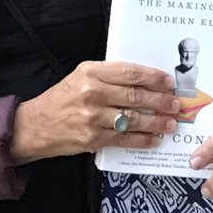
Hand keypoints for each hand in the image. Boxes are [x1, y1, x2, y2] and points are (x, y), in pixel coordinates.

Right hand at [10, 61, 181, 163]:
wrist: (35, 125)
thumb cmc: (62, 98)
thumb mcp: (81, 76)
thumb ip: (109, 75)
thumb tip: (143, 81)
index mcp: (91, 72)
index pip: (130, 73)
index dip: (153, 77)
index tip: (169, 82)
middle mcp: (92, 92)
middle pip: (135, 96)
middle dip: (160, 100)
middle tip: (176, 103)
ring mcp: (92, 117)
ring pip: (133, 119)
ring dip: (156, 122)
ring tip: (171, 123)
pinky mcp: (92, 138)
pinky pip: (124, 139)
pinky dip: (142, 140)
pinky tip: (154, 139)